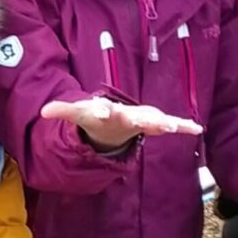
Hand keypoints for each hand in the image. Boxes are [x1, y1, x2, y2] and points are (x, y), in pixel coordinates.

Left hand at [39, 97, 202, 151]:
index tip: (101, 109)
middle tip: (144, 120)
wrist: (114, 116)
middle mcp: (127, 113)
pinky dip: (182, 126)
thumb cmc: (96, 116)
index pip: (102, 110)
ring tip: (171, 125)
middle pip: (131, 116)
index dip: (101, 109)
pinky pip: (169, 124)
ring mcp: (142, 117)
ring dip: (162, 122)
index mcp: (107, 111)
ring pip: (153, 119)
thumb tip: (42, 111)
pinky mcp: (153, 123)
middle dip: (137, 117)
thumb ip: (63, 110)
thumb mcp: (78, 113)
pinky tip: (195, 128)